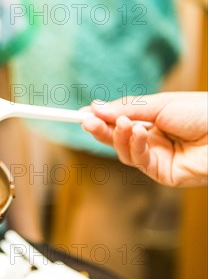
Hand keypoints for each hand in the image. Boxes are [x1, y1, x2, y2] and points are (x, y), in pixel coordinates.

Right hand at [81, 92, 207, 186]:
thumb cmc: (203, 112)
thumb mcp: (160, 104)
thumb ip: (127, 109)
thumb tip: (95, 108)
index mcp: (152, 121)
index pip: (119, 122)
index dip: (100, 119)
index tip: (81, 114)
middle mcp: (153, 140)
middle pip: (117, 139)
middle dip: (101, 130)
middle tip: (86, 121)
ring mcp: (157, 158)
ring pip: (124, 152)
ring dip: (119, 137)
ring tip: (124, 123)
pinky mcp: (163, 174)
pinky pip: (139, 162)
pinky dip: (135, 147)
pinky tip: (139, 133)